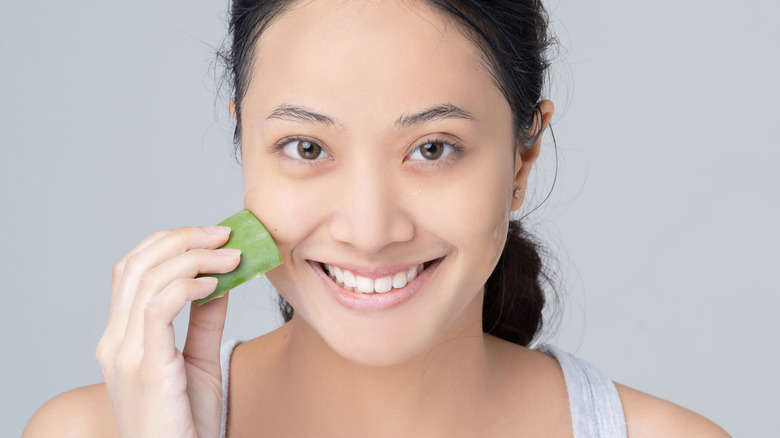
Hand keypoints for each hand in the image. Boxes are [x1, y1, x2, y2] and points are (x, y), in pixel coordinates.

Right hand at [96, 226, 239, 437]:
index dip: (169, 243)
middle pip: (137, 265)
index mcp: (121, 338)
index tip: (211, 236)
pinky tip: (216, 283)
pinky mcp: (145, 367)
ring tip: (231, 256)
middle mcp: (115, 341)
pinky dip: (188, 286)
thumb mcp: (199, 361)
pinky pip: (158, 308)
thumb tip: (220, 281)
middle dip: (183, 239)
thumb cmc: (187, 423)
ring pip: (147, 279)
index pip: (132, 270)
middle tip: (224, 234)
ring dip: (194, 257)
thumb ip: (204, 321)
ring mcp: (125, 353)